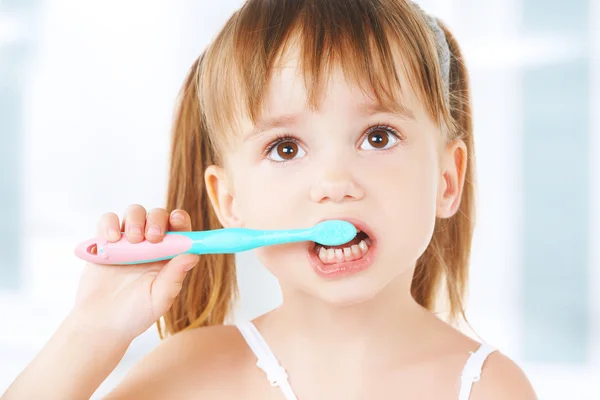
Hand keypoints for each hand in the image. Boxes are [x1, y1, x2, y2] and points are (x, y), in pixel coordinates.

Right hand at [69, 204, 198, 342]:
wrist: (99, 324)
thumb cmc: (134, 314)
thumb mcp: (159, 299)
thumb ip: (174, 278)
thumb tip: (193, 255)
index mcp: (169, 256)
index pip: (180, 228)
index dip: (181, 220)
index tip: (177, 221)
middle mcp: (150, 245)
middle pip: (158, 215)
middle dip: (157, 219)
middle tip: (152, 237)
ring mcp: (127, 241)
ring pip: (135, 212)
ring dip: (136, 219)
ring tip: (132, 240)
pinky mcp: (105, 242)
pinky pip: (108, 220)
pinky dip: (110, 224)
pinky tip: (111, 239)